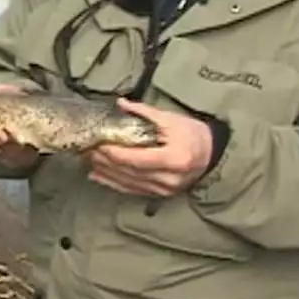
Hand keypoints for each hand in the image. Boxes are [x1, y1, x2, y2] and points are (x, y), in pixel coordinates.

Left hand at [85, 98, 211, 196]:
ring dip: (106, 173)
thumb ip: (144, 113)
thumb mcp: (171, 119)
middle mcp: (168, 179)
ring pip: (128, 184)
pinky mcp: (160, 194)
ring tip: (88, 162)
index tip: (98, 144)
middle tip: (87, 151)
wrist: (212, 154)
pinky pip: (133, 190)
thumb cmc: (193, 134)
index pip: (137, 159)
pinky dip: (114, 183)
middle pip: (130, 173)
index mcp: (173, 159)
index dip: (115, 154)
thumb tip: (120, 103)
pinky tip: (99, 176)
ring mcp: (164, 189)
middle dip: (105, 162)